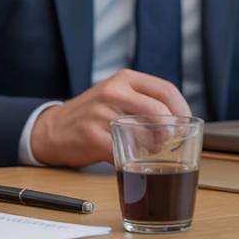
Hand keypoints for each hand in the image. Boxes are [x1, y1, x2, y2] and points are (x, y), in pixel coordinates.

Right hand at [30, 69, 190, 166]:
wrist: (53, 129)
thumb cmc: (92, 116)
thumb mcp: (116, 96)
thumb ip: (144, 102)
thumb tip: (181, 125)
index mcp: (124, 79)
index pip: (166, 90)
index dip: (182, 112)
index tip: (185, 128)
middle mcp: (113, 91)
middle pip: (159, 112)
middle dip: (171, 133)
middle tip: (170, 144)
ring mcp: (101, 112)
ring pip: (145, 133)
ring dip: (153, 149)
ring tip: (148, 152)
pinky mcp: (92, 135)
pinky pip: (126, 150)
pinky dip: (134, 159)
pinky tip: (131, 158)